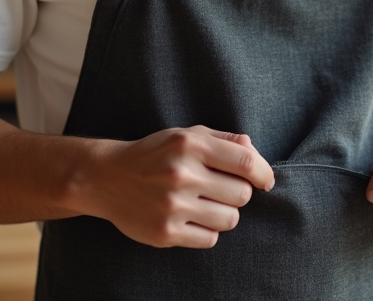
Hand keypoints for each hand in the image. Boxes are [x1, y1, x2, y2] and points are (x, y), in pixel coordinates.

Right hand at [81, 126, 274, 248]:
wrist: (107, 178)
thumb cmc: (155, 154)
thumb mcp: (187, 135)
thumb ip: (225, 140)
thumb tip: (256, 153)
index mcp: (191, 145)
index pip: (246, 164)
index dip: (264, 174)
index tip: (265, 181)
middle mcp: (182, 174)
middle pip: (242, 195)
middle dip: (239, 193)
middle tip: (222, 189)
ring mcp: (172, 206)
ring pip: (230, 219)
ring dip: (225, 213)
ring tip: (206, 204)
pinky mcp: (165, 232)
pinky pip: (210, 238)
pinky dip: (208, 230)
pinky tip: (192, 218)